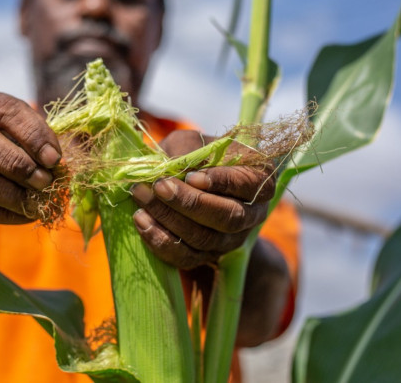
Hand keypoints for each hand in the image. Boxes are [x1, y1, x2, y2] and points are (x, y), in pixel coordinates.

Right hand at [0, 87, 61, 234]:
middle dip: (18, 162)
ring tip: (35, 201)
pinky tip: (24, 215)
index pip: (3, 108)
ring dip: (9, 190)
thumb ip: (34, 142)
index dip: (32, 133)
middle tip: (45, 180)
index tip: (54, 158)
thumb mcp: (15, 138)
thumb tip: (55, 160)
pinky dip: (1, 212)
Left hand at [131, 130, 274, 268]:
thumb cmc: (193, 156)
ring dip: (169, 219)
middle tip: (159, 186)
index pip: (248, 185)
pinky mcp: (207, 257)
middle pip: (228, 217)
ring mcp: (230, 240)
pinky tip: (141, 220)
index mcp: (258, 179)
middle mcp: (252, 214)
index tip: (192, 176)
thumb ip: (185, 150)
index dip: (222, 182)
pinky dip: (160, 240)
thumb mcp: (191, 143)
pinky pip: (186, 257)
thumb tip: (170, 167)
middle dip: (190, 203)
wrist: (185, 184)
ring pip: (204, 239)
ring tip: (141, 197)